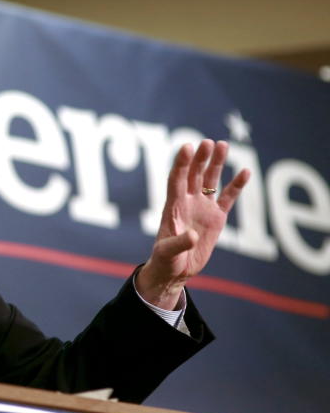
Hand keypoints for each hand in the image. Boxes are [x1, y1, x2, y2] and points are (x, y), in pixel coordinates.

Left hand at [137, 140, 249, 308]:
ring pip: (210, 180)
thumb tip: (192, 235)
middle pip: (194, 175)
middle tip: (208, 143)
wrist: (176, 270)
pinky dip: (236, 185)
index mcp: (172, 207)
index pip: (176, 180)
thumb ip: (178, 243)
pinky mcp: (216, 217)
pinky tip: (245, 172)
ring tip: (223, 145)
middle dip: (200, 159)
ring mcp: (203, 207)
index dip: (181, 164)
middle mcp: (187, 202)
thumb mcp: (167, 253)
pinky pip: (228, 197)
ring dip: (216, 164)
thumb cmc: (166, 260)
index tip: (187, 147)